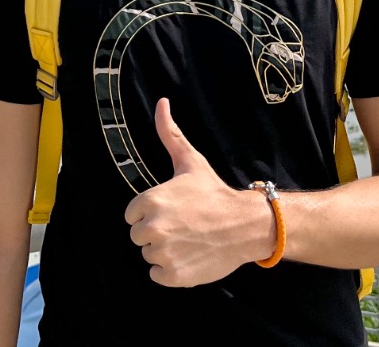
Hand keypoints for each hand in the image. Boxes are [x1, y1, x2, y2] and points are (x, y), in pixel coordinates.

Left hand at [123, 98, 272, 286]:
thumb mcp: (190, 161)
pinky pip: (157, 275)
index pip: (132, 215)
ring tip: (188, 240)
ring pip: (149, 256)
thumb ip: (170, 133)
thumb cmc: (215, 193)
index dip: (151, 212)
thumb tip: (161, 102)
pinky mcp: (173, 275)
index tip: (172, 210)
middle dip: (157, 232)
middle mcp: (152, 228)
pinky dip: (170, 271)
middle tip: (183, 225)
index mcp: (150, 201)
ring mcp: (163, 253)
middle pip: (139, 236)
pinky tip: (188, 257)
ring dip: (165, 251)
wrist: (246, 225)